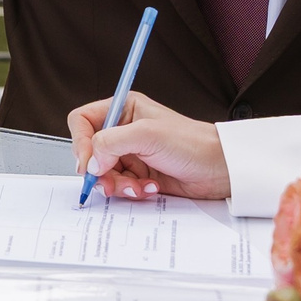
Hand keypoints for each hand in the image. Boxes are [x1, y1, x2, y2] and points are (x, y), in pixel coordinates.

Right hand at [68, 91, 230, 201]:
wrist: (220, 169)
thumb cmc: (194, 143)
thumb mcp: (148, 135)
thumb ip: (112, 143)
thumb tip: (90, 161)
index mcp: (124, 109)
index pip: (83, 121)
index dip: (81, 143)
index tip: (89, 163)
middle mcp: (124, 130)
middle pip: (90, 153)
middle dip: (100, 171)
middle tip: (110, 182)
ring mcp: (131, 154)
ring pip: (103, 174)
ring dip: (118, 185)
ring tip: (137, 186)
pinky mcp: (139, 174)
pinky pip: (120, 186)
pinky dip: (131, 191)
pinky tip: (149, 187)